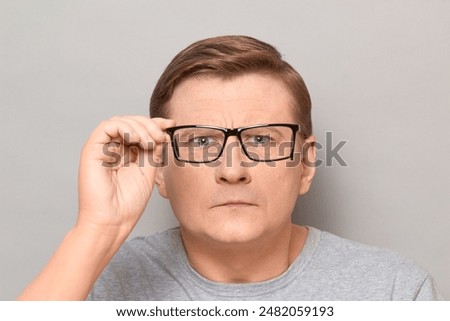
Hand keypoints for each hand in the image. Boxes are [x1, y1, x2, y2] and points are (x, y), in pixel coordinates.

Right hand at [77, 116, 174, 239]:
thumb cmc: (128, 202)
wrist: (113, 221)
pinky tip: (136, 140)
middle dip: (149, 125)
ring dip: (139, 127)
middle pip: (130, 122)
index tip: (171, 124)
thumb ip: (153, 150)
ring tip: (150, 142)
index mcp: (126, 154)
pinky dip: (125, 128)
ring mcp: (102, 149)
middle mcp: (113, 149)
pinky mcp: (92, 150)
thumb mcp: (148, 170)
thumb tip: (161, 132)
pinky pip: (106, 127)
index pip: (139, 130)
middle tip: (161, 136)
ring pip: (119, 121)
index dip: (155, 123)